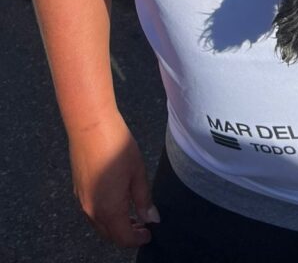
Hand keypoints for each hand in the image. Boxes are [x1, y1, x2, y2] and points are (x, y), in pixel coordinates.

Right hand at [69, 114, 158, 246]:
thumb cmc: (116, 146)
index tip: (149, 233)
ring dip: (115, 225)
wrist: (90, 126)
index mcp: (109, 210)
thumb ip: (144, 198)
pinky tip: (116, 200)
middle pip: (109, 234)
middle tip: (143, 225)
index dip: (137, 239)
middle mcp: (91, 210)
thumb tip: (151, 218)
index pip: (123, 238)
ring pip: (99, 224)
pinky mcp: (77, 189)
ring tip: (132, 213)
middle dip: (126, 234)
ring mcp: (81, 200)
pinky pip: (91, 211)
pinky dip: (105, 214)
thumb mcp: (137, 172)